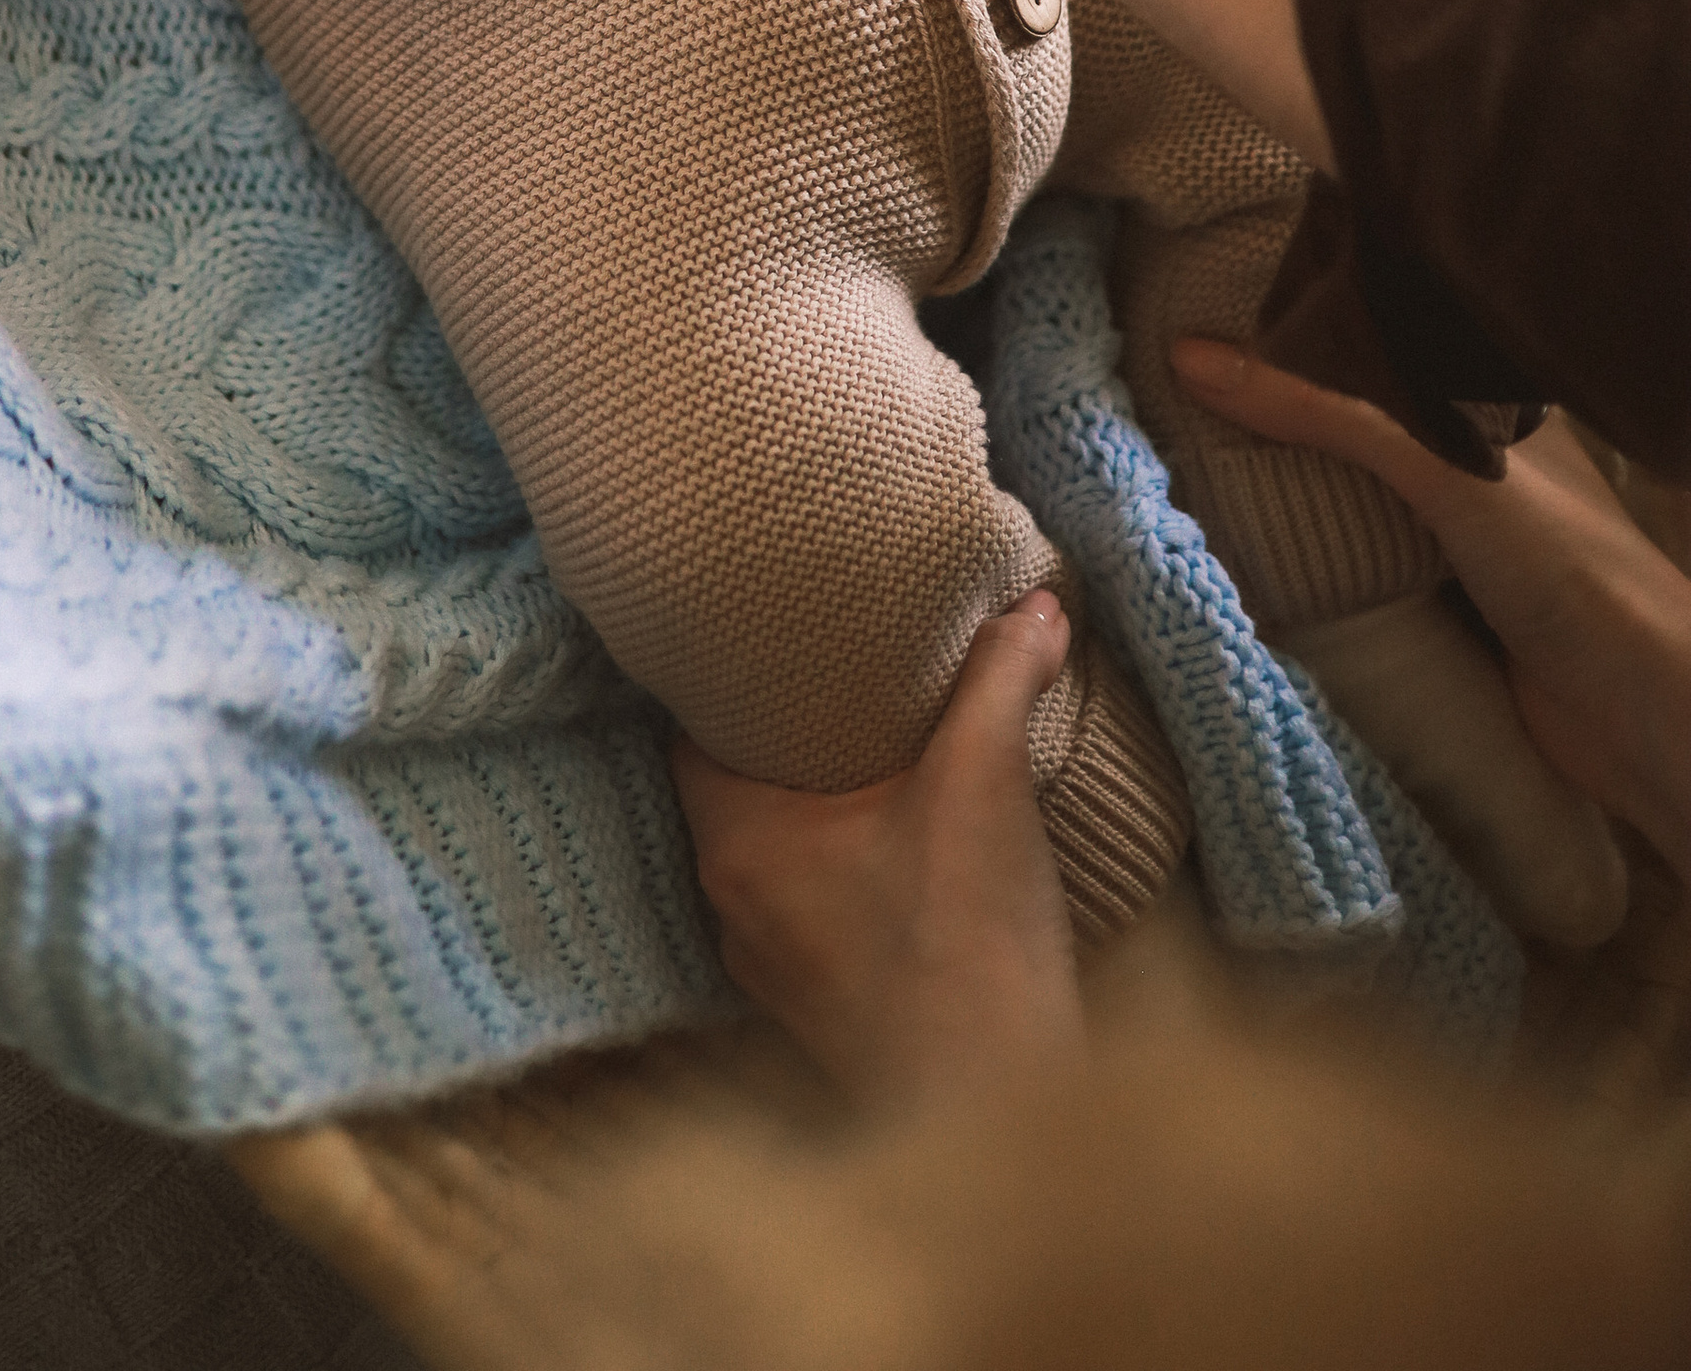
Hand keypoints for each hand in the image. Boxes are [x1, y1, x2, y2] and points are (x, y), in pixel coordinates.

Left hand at [670, 592, 1082, 1102]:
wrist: (998, 1118)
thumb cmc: (968, 951)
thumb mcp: (986, 785)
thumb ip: (1001, 680)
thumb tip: (1036, 603)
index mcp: (736, 840)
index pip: (686, 729)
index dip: (715, 673)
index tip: (754, 629)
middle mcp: (730, 905)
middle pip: (727, 785)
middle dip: (772, 730)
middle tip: (817, 669)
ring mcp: (770, 966)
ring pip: (766, 851)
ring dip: (805, 804)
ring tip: (856, 744)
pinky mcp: (817, 1006)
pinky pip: (803, 907)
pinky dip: (833, 864)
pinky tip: (887, 841)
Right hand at [1174, 342, 1690, 890]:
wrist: (1641, 717)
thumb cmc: (1565, 567)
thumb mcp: (1441, 468)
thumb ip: (1326, 410)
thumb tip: (1189, 357)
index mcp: (1491, 401)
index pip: (1386, 333)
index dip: (1313, 309)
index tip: (1214, 286)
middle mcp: (1472, 459)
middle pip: (1358, 414)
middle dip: (1281, 398)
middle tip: (1174, 369)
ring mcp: (1456, 536)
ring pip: (1351, 490)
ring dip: (1284, 481)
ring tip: (1181, 441)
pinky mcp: (1439, 605)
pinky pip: (1354, 562)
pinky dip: (1303, 554)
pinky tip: (1240, 539)